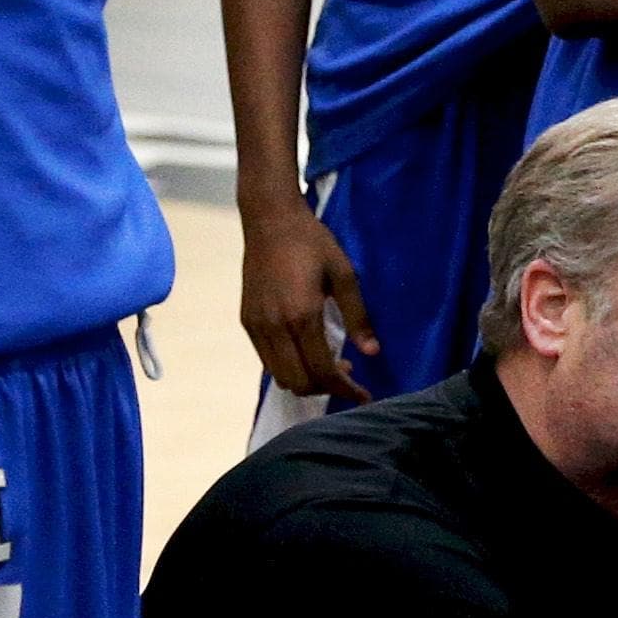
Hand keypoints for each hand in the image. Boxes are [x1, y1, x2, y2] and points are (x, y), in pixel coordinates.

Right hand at [240, 199, 375, 403]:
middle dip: (325, 389)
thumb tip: (372, 351)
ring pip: (279, 376)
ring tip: (330, 366)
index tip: (363, 397)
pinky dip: (288, 367)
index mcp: (301, 315)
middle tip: (348, 378)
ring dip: (305, 380)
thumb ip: (358, 317)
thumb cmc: (312, 243)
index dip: (345, 389)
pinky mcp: (246, 320)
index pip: (322, 370)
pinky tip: (307, 352)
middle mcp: (274, 326)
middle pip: (297, 382)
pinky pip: (266, 360)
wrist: (269, 220)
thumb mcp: (344, 275)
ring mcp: (256, 325)